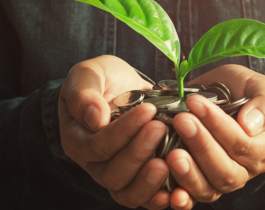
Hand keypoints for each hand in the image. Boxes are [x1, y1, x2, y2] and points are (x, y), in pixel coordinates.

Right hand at [58, 55, 170, 208]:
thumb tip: (95, 118)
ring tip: (168, 161)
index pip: (98, 145)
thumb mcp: (88, 74)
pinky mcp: (138, 178)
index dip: (123, 131)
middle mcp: (95, 163)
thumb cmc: (104, 79)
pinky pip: (146, 197)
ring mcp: (117, 174)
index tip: (148, 110)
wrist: (123, 87)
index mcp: (78, 139)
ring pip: (128, 193)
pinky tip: (178, 190)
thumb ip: (84, 93)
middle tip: (160, 128)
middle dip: (138, 153)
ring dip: (149, 181)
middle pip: (113, 174)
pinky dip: (160, 196)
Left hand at [166, 64, 264, 208]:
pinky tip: (171, 192)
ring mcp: (219, 181)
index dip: (217, 125)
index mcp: (260, 149)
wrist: (219, 96)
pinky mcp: (199, 185)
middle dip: (201, 146)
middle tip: (181, 121)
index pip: (241, 143)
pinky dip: (181, 198)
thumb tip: (250, 125)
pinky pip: (191, 197)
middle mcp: (242, 171)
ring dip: (189, 173)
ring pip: (207, 188)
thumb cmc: (239, 91)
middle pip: (224, 170)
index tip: (195, 103)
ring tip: (172, 154)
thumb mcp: (258, 87)